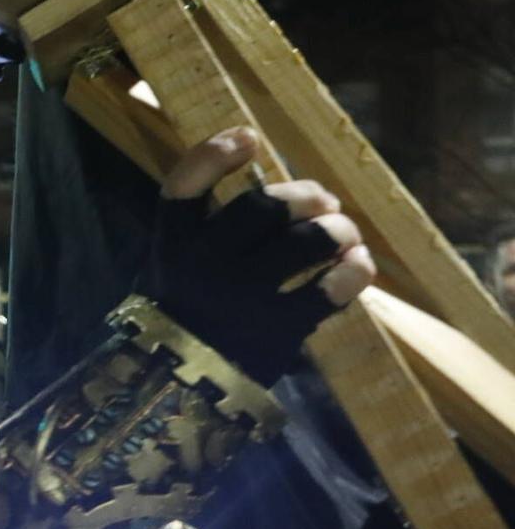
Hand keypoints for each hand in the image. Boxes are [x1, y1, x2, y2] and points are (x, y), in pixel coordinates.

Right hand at [142, 128, 374, 380]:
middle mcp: (204, 266)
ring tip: (343, 234)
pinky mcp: (277, 330)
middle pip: (262, 207)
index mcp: (171, 247)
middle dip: (305, 195)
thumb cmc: (183, 319)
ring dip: (336, 229)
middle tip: (325, 202)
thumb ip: (205, 234)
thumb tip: (281, 193)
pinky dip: (353, 271)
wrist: (179, 390)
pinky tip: (358, 265)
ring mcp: (243, 298)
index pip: (183, 188)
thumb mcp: (172, 271)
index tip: (249, 138)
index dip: (215, 155)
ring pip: (305, 241)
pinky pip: (329, 290)